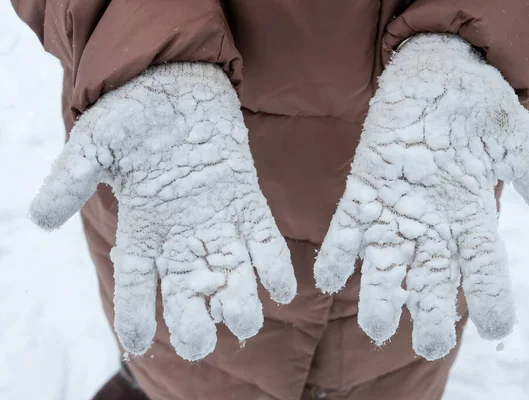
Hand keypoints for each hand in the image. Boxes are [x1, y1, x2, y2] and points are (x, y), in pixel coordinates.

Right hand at [30, 63, 296, 359]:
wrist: (176, 83)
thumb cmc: (132, 113)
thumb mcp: (93, 145)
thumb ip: (69, 181)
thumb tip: (40, 218)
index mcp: (143, 229)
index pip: (136, 285)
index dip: (136, 317)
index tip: (139, 344)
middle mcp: (182, 236)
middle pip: (188, 294)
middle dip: (196, 324)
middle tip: (201, 342)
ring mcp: (218, 222)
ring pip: (231, 276)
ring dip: (240, 302)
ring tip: (244, 319)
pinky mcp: (248, 203)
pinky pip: (265, 242)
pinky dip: (275, 268)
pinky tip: (284, 290)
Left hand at [314, 34, 528, 359]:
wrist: (436, 78)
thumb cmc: (477, 110)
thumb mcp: (515, 141)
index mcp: (470, 218)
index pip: (484, 269)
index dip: (491, 299)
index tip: (495, 328)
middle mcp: (431, 224)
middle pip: (431, 280)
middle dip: (429, 314)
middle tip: (428, 346)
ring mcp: (395, 211)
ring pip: (386, 264)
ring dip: (379, 296)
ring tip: (377, 325)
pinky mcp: (364, 192)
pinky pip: (345, 230)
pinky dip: (336, 255)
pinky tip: (328, 280)